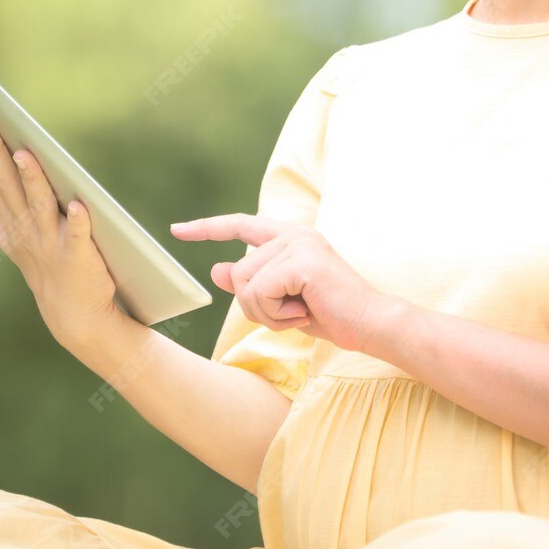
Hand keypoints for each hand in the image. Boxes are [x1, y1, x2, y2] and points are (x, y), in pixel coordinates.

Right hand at [0, 109, 124, 349]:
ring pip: (39, 204)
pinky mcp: (79, 256)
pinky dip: (79, 222)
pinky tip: (79, 205)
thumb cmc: (42, 261)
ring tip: (23, 153)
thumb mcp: (6, 229)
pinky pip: (80, 236)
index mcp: (7, 218)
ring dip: (31, 180)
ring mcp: (51, 242)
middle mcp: (25, 228)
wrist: (72, 313)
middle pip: (6, 182)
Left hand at [168, 213, 396, 354]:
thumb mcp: (282, 300)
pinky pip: (260, 292)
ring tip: (300, 312)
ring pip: (246, 284)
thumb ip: (252, 283)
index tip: (177, 229)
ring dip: (267, 312)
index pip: (240, 224)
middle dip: (257, 306)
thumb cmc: (331, 313)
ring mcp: (297, 243)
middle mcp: (292, 233)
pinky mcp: (301, 260)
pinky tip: (303, 313)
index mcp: (289, 237)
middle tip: (292, 313)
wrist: (370, 324)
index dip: (206, 228)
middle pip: (239, 272)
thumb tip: (217, 270)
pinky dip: (276, 314)